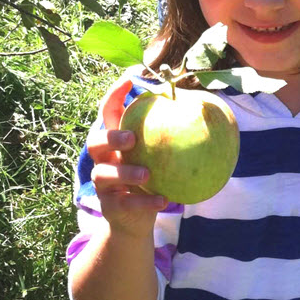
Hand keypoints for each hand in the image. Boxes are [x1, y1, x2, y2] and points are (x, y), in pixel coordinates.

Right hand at [87, 77, 166, 238]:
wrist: (133, 220)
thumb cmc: (151, 179)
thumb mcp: (158, 156)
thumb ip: (171, 135)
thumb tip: (205, 109)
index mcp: (114, 141)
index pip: (108, 113)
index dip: (114, 95)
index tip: (128, 78)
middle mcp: (103, 159)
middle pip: (95, 141)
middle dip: (110, 137)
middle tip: (132, 138)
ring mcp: (102, 183)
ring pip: (103, 174)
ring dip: (126, 173)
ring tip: (147, 174)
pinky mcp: (109, 206)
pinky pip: (126, 203)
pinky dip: (145, 202)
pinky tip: (164, 200)